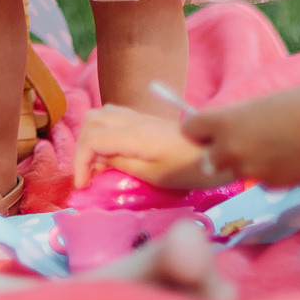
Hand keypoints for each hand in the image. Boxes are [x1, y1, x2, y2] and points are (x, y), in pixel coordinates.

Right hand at [71, 103, 211, 189]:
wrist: (219, 152)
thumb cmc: (190, 168)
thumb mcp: (155, 175)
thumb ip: (123, 164)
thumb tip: (99, 160)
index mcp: (134, 136)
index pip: (91, 140)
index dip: (80, 162)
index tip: (83, 184)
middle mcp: (133, 120)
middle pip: (91, 121)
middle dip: (82, 147)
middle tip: (88, 173)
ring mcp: (140, 117)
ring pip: (101, 114)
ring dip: (91, 136)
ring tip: (98, 163)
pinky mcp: (147, 120)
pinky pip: (114, 116)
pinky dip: (103, 131)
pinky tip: (112, 151)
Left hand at [180, 90, 299, 189]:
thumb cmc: (297, 106)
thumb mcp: (255, 107)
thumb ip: (232, 122)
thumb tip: (220, 134)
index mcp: (224, 123)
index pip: (190, 129)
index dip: (199, 130)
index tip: (206, 131)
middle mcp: (230, 149)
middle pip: (207, 159)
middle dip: (219, 153)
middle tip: (240, 143)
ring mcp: (248, 170)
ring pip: (235, 171)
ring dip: (245, 164)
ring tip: (272, 147)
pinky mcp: (268, 185)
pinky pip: (259, 180)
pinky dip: (267, 172)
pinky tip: (287, 158)